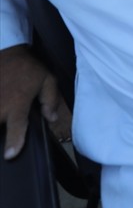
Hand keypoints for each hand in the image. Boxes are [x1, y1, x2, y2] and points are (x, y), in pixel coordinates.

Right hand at [1, 45, 59, 159]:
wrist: (5, 51)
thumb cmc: (27, 67)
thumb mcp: (47, 80)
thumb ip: (50, 100)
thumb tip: (53, 118)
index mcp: (18, 104)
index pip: (17, 128)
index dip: (14, 143)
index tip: (10, 155)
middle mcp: (0, 106)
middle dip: (0, 133)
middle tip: (4, 138)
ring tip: (2, 122)